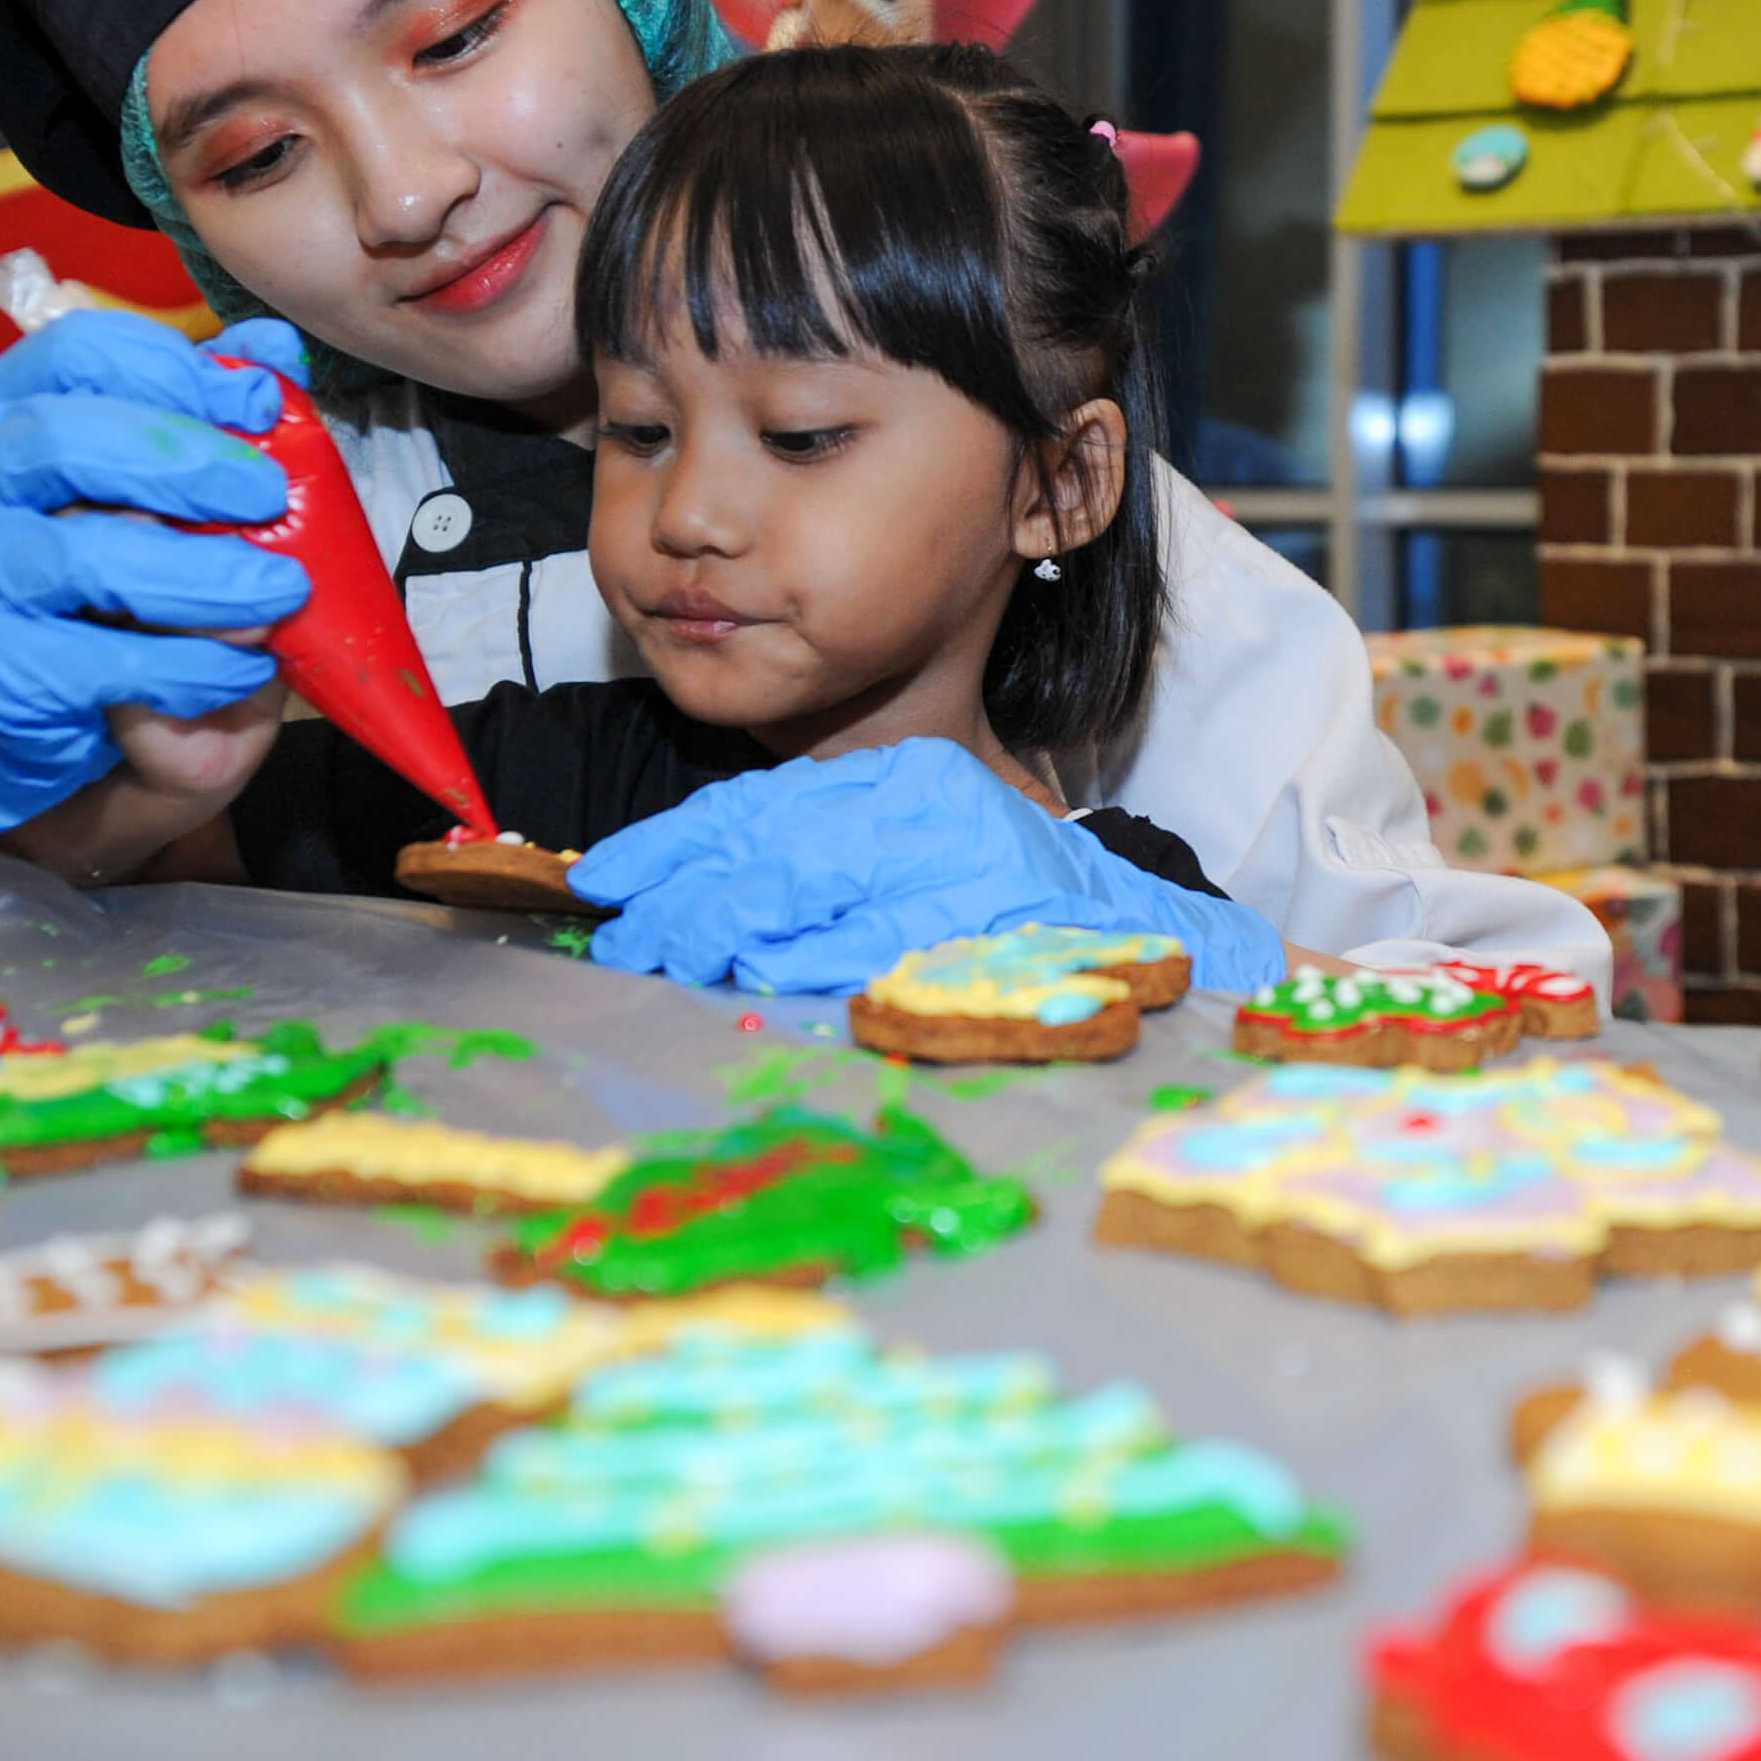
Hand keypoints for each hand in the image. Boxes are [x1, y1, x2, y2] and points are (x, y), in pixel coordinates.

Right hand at [0, 312, 315, 832]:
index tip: (258, 400)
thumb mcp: (150, 475)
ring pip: (83, 559)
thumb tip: (278, 346)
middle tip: (269, 495)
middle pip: (65, 442)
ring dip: (200, 575)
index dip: (174, 368)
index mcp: (8, 405)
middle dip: (185, 464)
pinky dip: (187, 666)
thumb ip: (205, 407)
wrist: (23, 690)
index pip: (78, 352)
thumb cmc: (101, 558)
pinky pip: (99, 662)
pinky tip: (247, 668)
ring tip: (281, 593)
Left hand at [571, 738, 1285, 994]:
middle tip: (621, 937)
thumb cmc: (1021, 914)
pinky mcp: (980, 911)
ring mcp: (954, 856)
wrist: (1148, 936)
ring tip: (666, 960)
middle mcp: (923, 806)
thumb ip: (830, 873)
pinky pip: (872, 934)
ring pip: (806, 879)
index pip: (765, 804)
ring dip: (724, 926)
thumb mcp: (917, 861)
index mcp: (903, 784)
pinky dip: (811, 956)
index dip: (677, 843)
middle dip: (683, 891)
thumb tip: (710, 915)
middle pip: (770, 839)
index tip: (612, 879)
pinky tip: (760, 976)